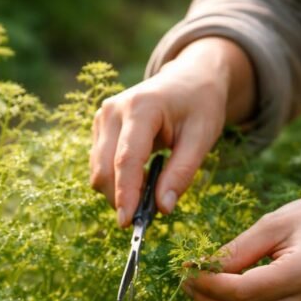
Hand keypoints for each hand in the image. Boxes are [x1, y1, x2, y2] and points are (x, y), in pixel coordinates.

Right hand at [90, 37, 255, 226]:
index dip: (125, 194)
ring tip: (150, 188)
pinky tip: (140, 177)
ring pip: (98, 171)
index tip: (127, 223)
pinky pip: (100, 165)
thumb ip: (182, 173)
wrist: (189, 77)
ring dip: (118, 191)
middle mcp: (113, 110)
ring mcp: (102, 117)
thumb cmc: (200, 105)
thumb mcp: (202, 138)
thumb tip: (163, 209)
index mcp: (141, 107)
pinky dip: (116, 181)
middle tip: (147, 214)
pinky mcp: (99, 127)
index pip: (126, 160)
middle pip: (104, 169)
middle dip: (120, 198)